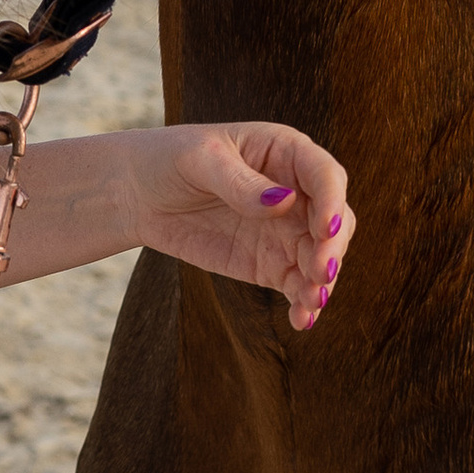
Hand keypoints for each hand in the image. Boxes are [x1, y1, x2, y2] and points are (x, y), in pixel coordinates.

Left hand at [130, 122, 352, 331]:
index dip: (332, 202)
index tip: (326, 229)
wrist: (139, 194)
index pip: (324, 176)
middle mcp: (297, 192)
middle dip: (331, 248)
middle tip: (321, 273)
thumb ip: (239, 181)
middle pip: (334, 220)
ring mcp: (286, 231)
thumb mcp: (199, 160)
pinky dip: (303, 303)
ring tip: (311, 302)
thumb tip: (283, 202)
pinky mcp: (271, 264)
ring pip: (321, 257)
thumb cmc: (170, 160)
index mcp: (286, 152)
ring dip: (322, 281)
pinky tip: (301, 319)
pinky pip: (297, 285)